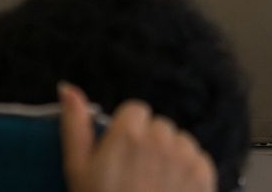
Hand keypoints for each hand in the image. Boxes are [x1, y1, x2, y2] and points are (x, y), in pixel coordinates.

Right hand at [60, 83, 215, 191]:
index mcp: (128, 133)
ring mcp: (185, 157)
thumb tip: (68, 89)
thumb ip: (75, 125)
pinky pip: (199, 159)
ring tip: (156, 184)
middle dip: (150, 143)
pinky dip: (190, 171)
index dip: (128, 132)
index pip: (136, 110)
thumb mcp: (77, 169)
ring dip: (172, 156)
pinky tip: (173, 190)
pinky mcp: (204, 176)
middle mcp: (160, 139)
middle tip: (137, 174)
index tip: (123, 154)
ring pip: (180, 141)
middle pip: (159, 126)